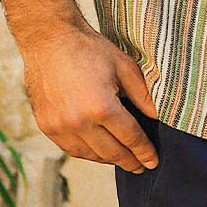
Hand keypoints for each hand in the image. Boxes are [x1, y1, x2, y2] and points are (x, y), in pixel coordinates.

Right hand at [20, 24, 160, 172]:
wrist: (50, 40)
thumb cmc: (90, 50)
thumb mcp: (124, 67)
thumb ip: (143, 95)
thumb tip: (159, 117)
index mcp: (102, 107)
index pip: (130, 138)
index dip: (144, 152)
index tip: (153, 162)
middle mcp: (79, 123)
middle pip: (111, 153)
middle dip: (129, 161)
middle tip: (141, 166)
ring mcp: (60, 127)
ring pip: (90, 155)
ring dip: (109, 159)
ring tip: (122, 158)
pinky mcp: (47, 127)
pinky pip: (71, 149)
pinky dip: (87, 153)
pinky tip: (98, 150)